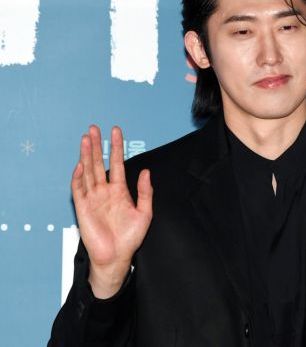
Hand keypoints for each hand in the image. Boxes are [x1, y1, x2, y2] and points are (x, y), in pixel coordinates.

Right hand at [71, 125, 152, 297]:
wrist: (116, 257)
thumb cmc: (130, 238)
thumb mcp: (145, 213)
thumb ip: (145, 192)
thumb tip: (146, 172)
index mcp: (120, 191)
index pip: (117, 163)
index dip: (117, 148)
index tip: (116, 132)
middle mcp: (105, 191)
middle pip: (99, 163)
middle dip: (97, 146)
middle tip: (95, 128)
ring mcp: (93, 198)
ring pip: (88, 171)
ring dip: (86, 155)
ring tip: (86, 138)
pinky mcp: (82, 208)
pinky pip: (78, 189)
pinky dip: (78, 177)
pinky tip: (80, 164)